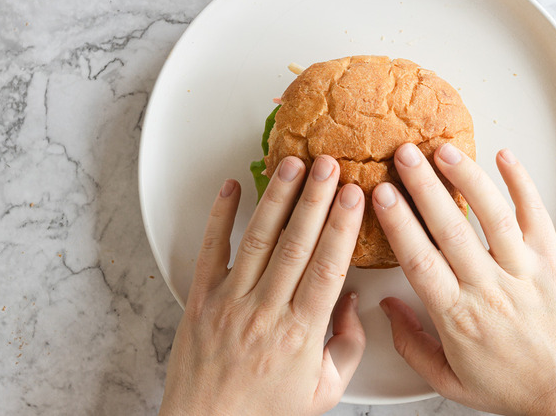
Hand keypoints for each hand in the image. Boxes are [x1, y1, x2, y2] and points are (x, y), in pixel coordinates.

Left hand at [159, 156, 365, 415]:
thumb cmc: (267, 412)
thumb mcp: (324, 391)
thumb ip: (347, 345)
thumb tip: (352, 300)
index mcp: (301, 333)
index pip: (327, 267)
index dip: (342, 227)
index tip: (355, 196)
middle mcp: (266, 311)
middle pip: (296, 244)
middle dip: (316, 198)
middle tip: (329, 163)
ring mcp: (230, 302)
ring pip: (259, 240)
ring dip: (277, 198)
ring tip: (292, 163)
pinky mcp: (200, 299)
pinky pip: (211, 250)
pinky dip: (220, 216)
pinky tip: (232, 187)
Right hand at [373, 143, 555, 414]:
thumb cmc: (515, 390)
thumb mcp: (450, 381)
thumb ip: (411, 345)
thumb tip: (386, 307)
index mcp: (459, 318)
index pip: (420, 261)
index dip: (399, 224)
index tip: (381, 194)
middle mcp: (491, 290)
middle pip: (451, 228)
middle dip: (424, 186)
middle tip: (404, 154)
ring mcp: (526, 273)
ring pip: (493, 216)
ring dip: (467, 177)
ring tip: (443, 149)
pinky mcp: (555, 263)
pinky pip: (537, 216)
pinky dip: (522, 184)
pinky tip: (504, 157)